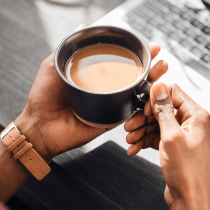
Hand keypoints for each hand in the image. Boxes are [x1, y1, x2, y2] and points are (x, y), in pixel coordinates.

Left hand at [15, 25, 167, 159]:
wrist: (41, 126)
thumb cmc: (43, 97)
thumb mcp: (52, 67)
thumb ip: (66, 48)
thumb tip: (82, 27)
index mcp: (93, 77)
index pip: (117, 62)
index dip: (132, 53)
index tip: (145, 45)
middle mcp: (103, 90)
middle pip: (130, 76)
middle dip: (148, 65)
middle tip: (158, 55)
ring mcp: (109, 105)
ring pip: (135, 93)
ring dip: (152, 81)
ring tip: (161, 69)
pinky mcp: (111, 119)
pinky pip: (130, 112)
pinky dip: (144, 104)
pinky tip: (153, 94)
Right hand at [125, 83, 209, 208]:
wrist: (189, 198)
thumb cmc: (187, 172)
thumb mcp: (171, 136)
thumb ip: (164, 110)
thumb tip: (159, 87)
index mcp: (194, 116)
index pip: (172, 93)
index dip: (156, 99)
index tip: (145, 109)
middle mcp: (188, 122)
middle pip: (160, 110)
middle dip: (143, 118)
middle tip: (130, 126)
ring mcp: (180, 133)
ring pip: (155, 123)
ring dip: (140, 130)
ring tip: (131, 139)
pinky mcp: (172, 143)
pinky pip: (154, 135)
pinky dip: (144, 140)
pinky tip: (135, 147)